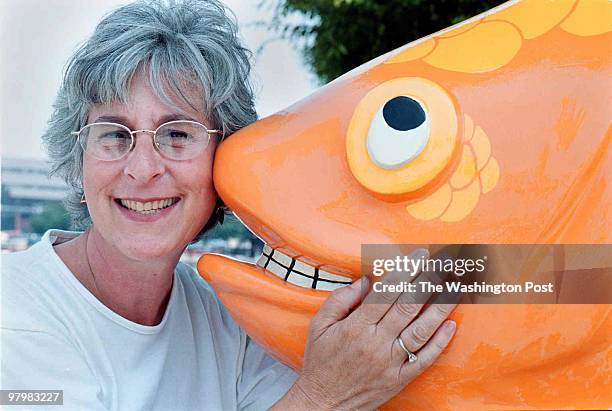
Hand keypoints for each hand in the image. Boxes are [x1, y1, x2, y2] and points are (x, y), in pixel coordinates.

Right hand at [274, 249, 456, 409]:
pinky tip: (451, 324)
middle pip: (408, 306)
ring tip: (455, 287)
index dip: (406, 271)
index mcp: (356, 327)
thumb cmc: (320, 362)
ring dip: (441, 307)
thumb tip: (366, 281)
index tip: (421, 256)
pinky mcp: (400, 379)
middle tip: (445, 263)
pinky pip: (425, 358)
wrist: (324, 404)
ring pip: (422, 330)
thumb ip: (340, 300)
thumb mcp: (319, 326)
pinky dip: (440, 341)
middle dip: (429, 281)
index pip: (387, 292)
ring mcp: (391, 362)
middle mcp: (376, 343)